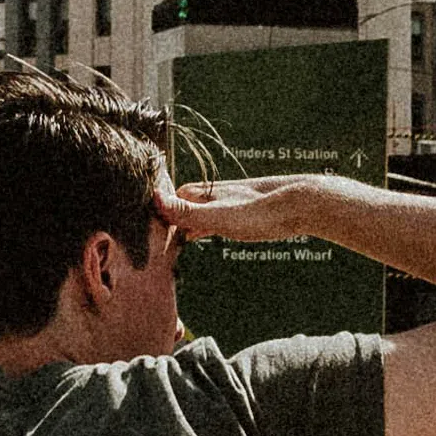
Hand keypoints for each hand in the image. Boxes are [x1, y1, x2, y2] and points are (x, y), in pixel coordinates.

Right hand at [153, 175, 338, 243]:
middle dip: (162, 220)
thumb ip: (187, 212)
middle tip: (143, 242)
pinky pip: (208, 219)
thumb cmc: (262, 212)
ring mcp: (223, 202)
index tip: (134, 233)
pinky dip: (197, 227)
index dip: (151, 217)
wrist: (301, 204)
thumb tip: (153, 199)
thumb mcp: (220, 217)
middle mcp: (209, 194)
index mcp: (201, 193)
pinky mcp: (237, 211)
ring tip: (161, 242)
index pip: (164, 202)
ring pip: (192, 213)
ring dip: (179, 225)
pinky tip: (195, 235)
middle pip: (176, 207)